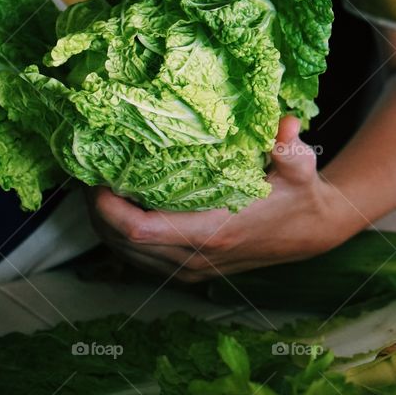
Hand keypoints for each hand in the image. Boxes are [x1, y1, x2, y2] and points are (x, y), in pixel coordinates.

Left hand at [89, 116, 360, 281]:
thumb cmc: (299, 195)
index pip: (142, 230)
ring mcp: (189, 269)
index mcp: (213, 233)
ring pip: (125, 254)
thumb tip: (286, 122)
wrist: (311, 233)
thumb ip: (290, 146)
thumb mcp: (300, 167)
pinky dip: (119, 236)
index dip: (109, 207)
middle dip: (96, 210)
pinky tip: (116, 207)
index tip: (95, 178)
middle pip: (122, 243)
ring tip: (94, 187)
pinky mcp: (186, 271)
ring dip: (103, 224)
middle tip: (85, 173)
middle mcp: (194, 258)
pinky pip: (138, 258)